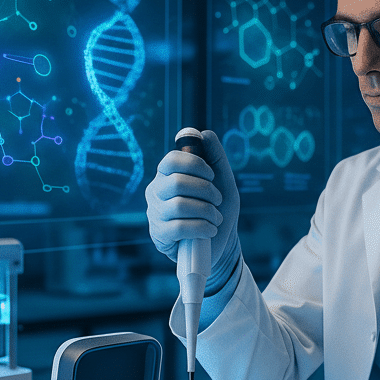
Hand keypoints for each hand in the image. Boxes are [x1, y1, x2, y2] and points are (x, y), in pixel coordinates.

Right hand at [145, 129, 241, 292]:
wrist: (220, 245)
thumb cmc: (218, 210)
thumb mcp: (223, 182)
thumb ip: (216, 157)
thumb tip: (205, 133)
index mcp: (168, 175)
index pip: (172, 159)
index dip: (195, 165)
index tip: (211, 175)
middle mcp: (156, 191)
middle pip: (176, 181)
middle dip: (206, 191)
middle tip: (217, 200)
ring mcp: (155, 214)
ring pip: (179, 205)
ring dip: (207, 212)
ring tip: (216, 218)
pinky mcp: (159, 235)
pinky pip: (179, 227)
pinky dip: (202, 228)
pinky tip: (210, 231)